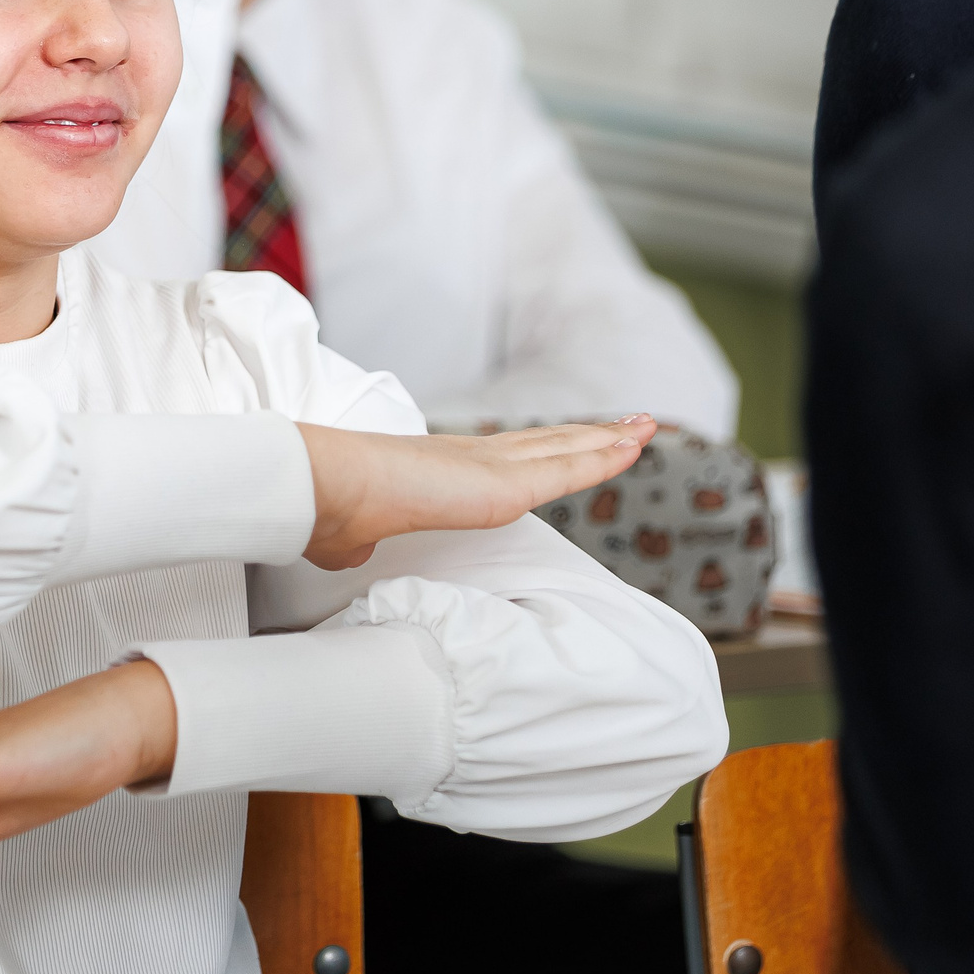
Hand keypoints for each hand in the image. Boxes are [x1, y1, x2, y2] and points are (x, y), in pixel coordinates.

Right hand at [298, 416, 656, 569]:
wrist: (328, 488)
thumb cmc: (331, 509)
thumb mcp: (351, 534)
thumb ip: (361, 541)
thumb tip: (350, 552)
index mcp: (441, 468)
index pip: (506, 458)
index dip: (541, 449)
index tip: (566, 442)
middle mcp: (472, 456)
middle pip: (546, 442)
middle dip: (589, 433)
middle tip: (628, 422)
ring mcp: (491, 465)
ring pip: (564, 449)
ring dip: (608, 438)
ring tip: (645, 426)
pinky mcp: (503, 484)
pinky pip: (568, 471)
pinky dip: (604, 459)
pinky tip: (631, 449)